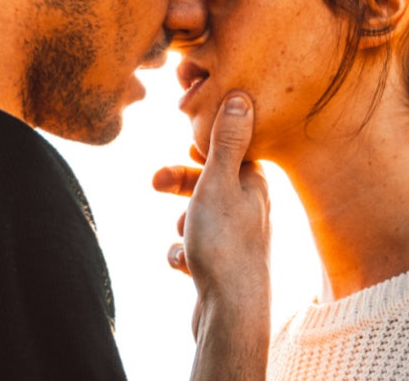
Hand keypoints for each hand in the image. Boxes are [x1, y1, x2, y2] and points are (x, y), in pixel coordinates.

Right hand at [154, 91, 270, 379]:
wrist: (231, 313)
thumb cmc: (224, 244)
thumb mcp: (218, 182)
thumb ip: (225, 140)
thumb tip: (241, 94)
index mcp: (254, 183)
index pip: (228, 148)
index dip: (200, 142)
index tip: (180, 140)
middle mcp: (252, 209)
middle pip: (210, 181)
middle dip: (180, 181)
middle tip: (154, 181)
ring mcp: (238, 239)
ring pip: (199, 215)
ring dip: (182, 219)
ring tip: (181, 231)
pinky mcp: (224, 267)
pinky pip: (195, 249)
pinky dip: (182, 252)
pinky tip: (182, 264)